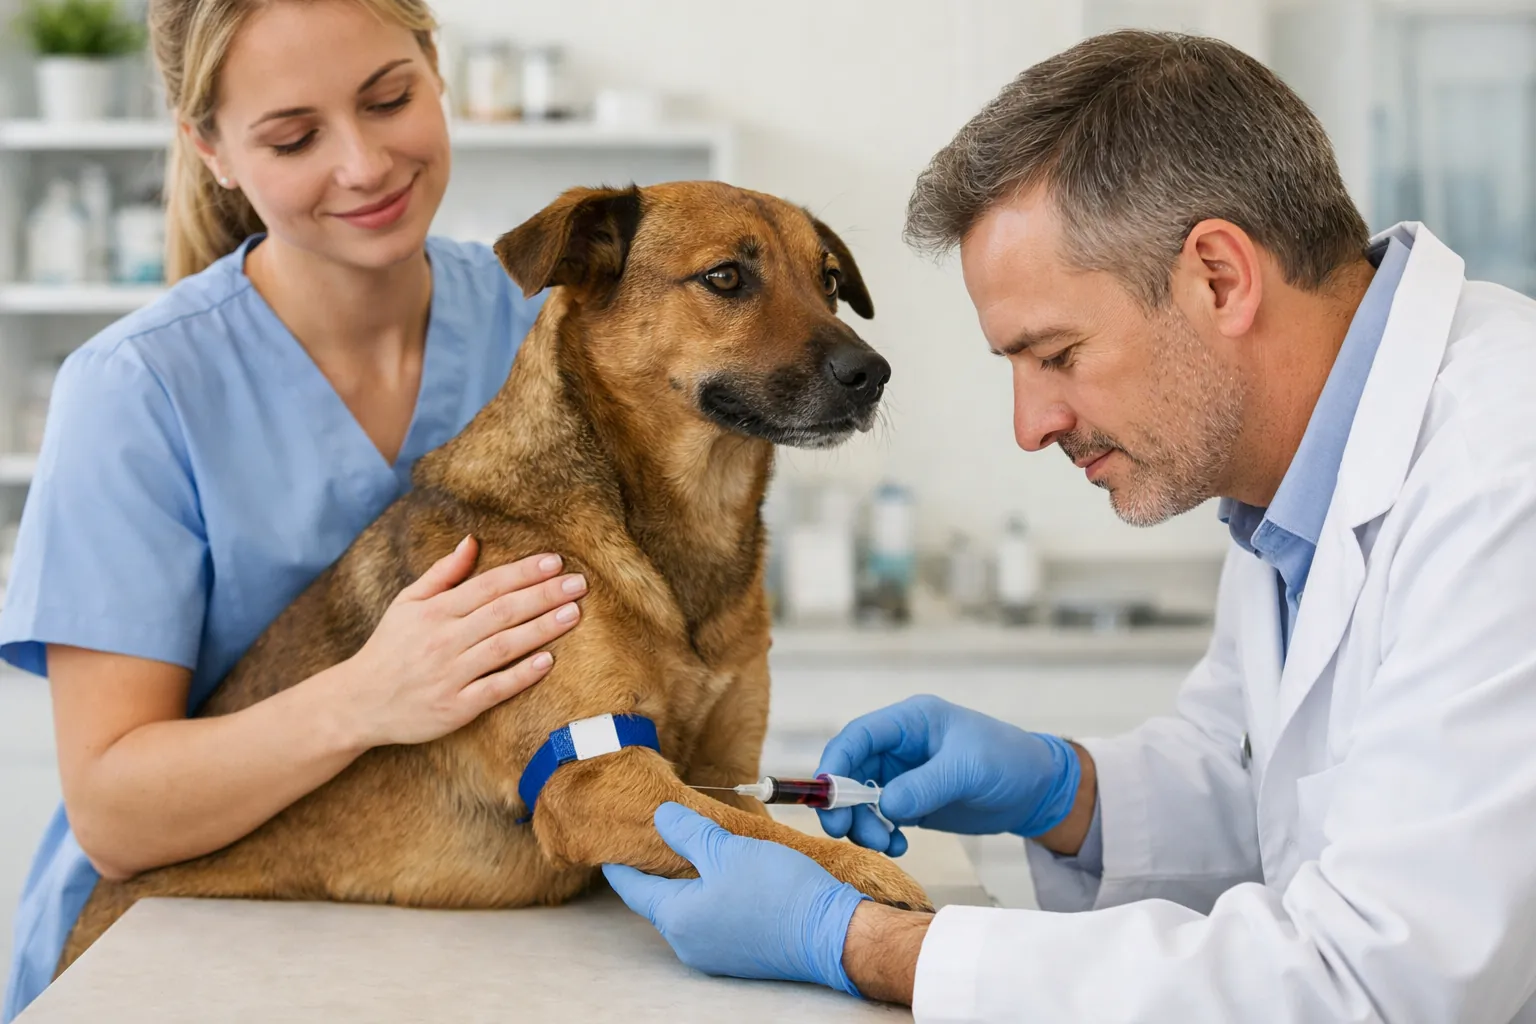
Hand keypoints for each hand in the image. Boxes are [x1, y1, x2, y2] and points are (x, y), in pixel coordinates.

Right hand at [342, 535, 584, 747]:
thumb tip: (473, 540)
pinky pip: (494, 689)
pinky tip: (548, 661)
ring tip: (574, 613)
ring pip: (503, 647)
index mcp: (434, 612)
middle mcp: (443, 640)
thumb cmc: (390, 647)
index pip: (487, 586)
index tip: (555, 562)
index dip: (523, 573)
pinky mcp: (454, 708)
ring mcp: (449, 675)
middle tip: (580, 584)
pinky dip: (520, 675)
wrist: (358, 702)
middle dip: (543, 595)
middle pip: (502, 613)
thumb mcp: (407, 603)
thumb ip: (442, 573)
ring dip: (541, 629)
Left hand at [602, 803, 868, 996]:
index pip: (633, 889)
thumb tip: (660, 816)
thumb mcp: (728, 850)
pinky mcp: (741, 956)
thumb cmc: (779, 891)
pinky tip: (727, 878)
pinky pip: (713, 922)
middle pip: (660, 901)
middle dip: (657, 871)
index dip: (620, 864)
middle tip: (655, 842)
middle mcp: (689, 943)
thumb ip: (689, 833)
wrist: (833, 934)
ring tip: (694, 854)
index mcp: (677, 918)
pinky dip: (711, 898)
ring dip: (688, 884)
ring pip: (689, 911)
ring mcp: (715, 954)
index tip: (609, 848)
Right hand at [816, 695, 1080, 854]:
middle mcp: (900, 745)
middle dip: (844, 803)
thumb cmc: (1008, 762)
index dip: (835, 764)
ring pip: (861, 798)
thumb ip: (925, 785)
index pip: (858, 736)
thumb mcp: (968, 769)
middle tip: (846, 833)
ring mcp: (903, 774)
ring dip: (863, 824)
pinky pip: (880, 817)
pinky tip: (900, 846)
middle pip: (851, 770)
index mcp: (910, 721)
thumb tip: (885, 807)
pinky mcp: (910, 800)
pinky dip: (881, 834)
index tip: (827, 799)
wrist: (1037, 791)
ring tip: (886, 844)